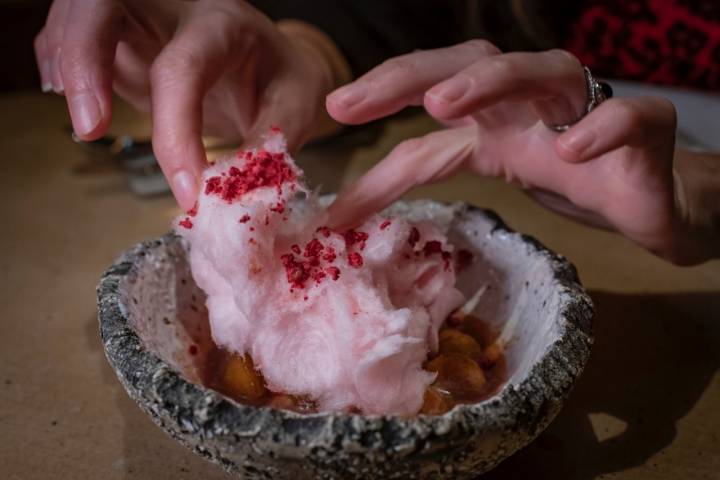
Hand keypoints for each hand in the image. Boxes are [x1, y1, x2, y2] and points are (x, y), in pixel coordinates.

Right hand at [35, 0, 345, 210]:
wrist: (273, 60)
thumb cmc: (283, 80)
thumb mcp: (297, 107)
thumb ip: (268, 147)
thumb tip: (235, 198)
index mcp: (225, 26)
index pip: (183, 69)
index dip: (176, 134)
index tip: (188, 193)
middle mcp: (178, 10)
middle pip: (106, 1)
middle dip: (84, 58)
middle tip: (90, 129)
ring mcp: (144, 18)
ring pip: (80, 11)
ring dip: (68, 63)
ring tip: (86, 124)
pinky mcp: (123, 37)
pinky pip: (74, 34)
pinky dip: (62, 64)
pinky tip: (80, 104)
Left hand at [326, 40, 713, 264]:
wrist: (651, 198)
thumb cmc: (569, 176)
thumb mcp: (483, 170)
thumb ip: (418, 174)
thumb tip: (340, 210)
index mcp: (494, 106)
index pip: (432, 93)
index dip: (382, 100)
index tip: (332, 114)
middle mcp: (533, 96)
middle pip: (472, 64)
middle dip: (412, 75)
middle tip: (355, 100)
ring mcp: (588, 105)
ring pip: (542, 71)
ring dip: (491, 82)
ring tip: (442, 104)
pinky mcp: (644, 129)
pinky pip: (627, 116)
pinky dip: (599, 126)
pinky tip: (569, 149)